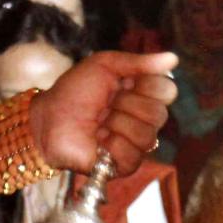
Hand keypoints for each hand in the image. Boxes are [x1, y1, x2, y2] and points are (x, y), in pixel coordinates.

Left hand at [30, 50, 177, 174]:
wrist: (48, 119)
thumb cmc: (73, 91)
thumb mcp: (104, 65)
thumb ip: (139, 62)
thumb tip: (174, 58)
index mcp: (142, 92)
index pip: (167, 90)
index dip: (145, 85)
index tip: (122, 83)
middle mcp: (143, 118)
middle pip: (159, 114)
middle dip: (127, 105)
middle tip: (106, 104)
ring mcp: (135, 142)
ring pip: (147, 135)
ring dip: (117, 124)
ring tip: (99, 122)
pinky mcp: (124, 164)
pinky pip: (133, 155)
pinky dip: (111, 145)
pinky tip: (98, 140)